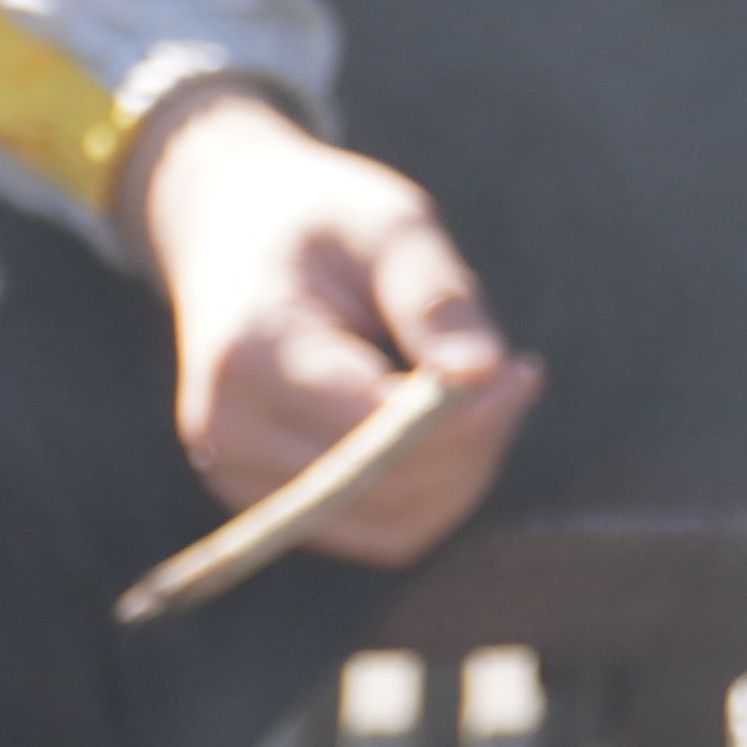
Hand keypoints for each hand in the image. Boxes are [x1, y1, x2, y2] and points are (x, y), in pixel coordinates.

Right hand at [126, 95, 539, 567]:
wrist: (230, 230)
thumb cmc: (322, 217)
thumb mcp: (388, 222)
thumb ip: (434, 297)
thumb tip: (484, 372)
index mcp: (249, 352)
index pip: (370, 429)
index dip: (462, 414)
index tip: (520, 367)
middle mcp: (226, 430)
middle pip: (382, 486)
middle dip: (472, 443)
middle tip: (516, 376)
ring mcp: (236, 473)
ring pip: (387, 524)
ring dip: (460, 473)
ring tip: (486, 397)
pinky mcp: (264, 499)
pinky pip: (374, 529)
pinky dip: (431, 491)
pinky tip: (452, 429)